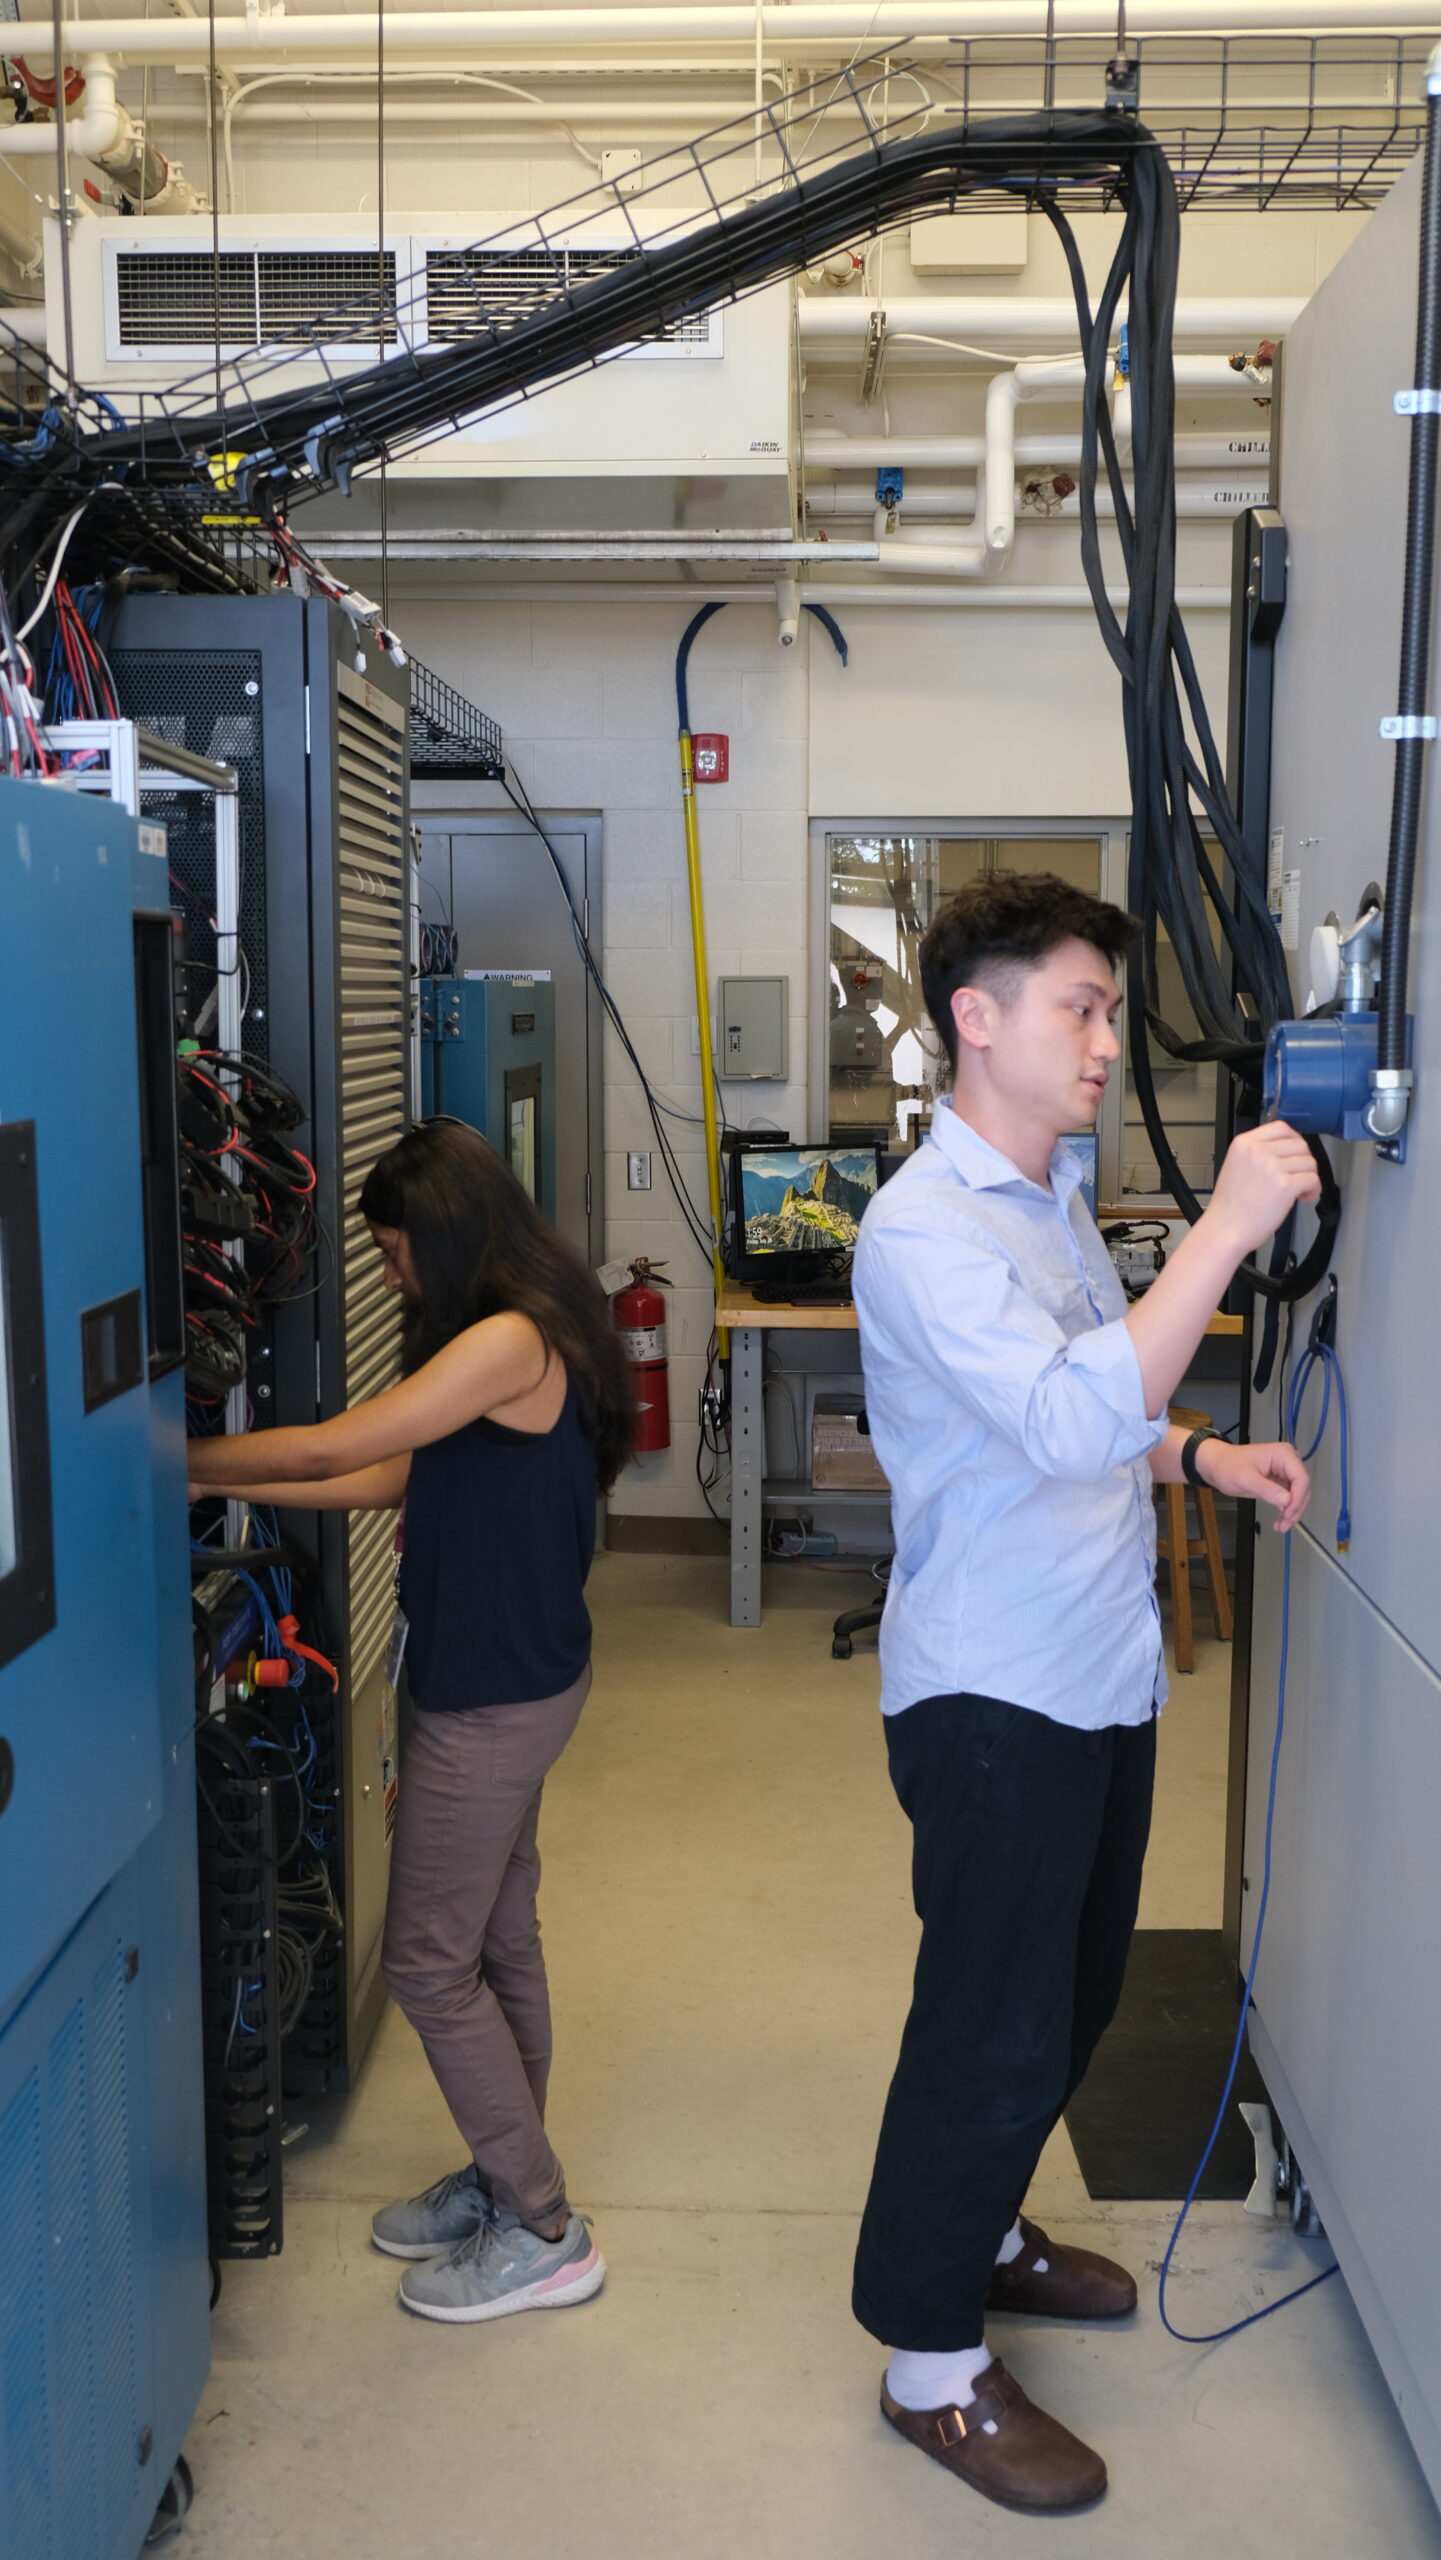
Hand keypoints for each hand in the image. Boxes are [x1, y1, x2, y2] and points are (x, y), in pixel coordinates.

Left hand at [1199, 1436, 1310, 1532]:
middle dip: (1295, 1509)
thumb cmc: (1227, 1465)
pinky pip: (1290, 1499)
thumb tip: (1286, 1500)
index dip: (1298, 1498)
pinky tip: (1279, 1521)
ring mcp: (1285, 1472)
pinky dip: (1286, 1511)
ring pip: (1298, 1496)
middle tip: (1284, 1524)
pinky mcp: (1280, 1482)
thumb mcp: (1245, 1478)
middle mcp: (1288, 1462)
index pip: (1301, 1478)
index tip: (1288, 1513)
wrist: (1217, 1466)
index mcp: (1283, 1454)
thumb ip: (1266, 1489)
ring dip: (1292, 1513)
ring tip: (1280, 1526)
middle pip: (1302, 1489)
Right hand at [1205, 1122, 1321, 1261]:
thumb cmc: (1229, 1207)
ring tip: (1299, 1190)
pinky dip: (1314, 1189)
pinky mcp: (1285, 1185)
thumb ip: (1257, 1152)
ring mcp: (1272, 1167)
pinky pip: (1313, 1179)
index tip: (1295, 1153)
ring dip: (1309, 1176)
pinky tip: (1304, 1197)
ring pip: (1309, 1162)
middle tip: (1297, 1175)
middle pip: (1299, 1144)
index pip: (1281, 1127)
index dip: (1294, 1140)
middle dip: (1303, 1161)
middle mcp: (1258, 1151)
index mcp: (1244, 1143)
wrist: (1225, 1229)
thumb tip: (1286, 1150)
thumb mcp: (1235, 1165)